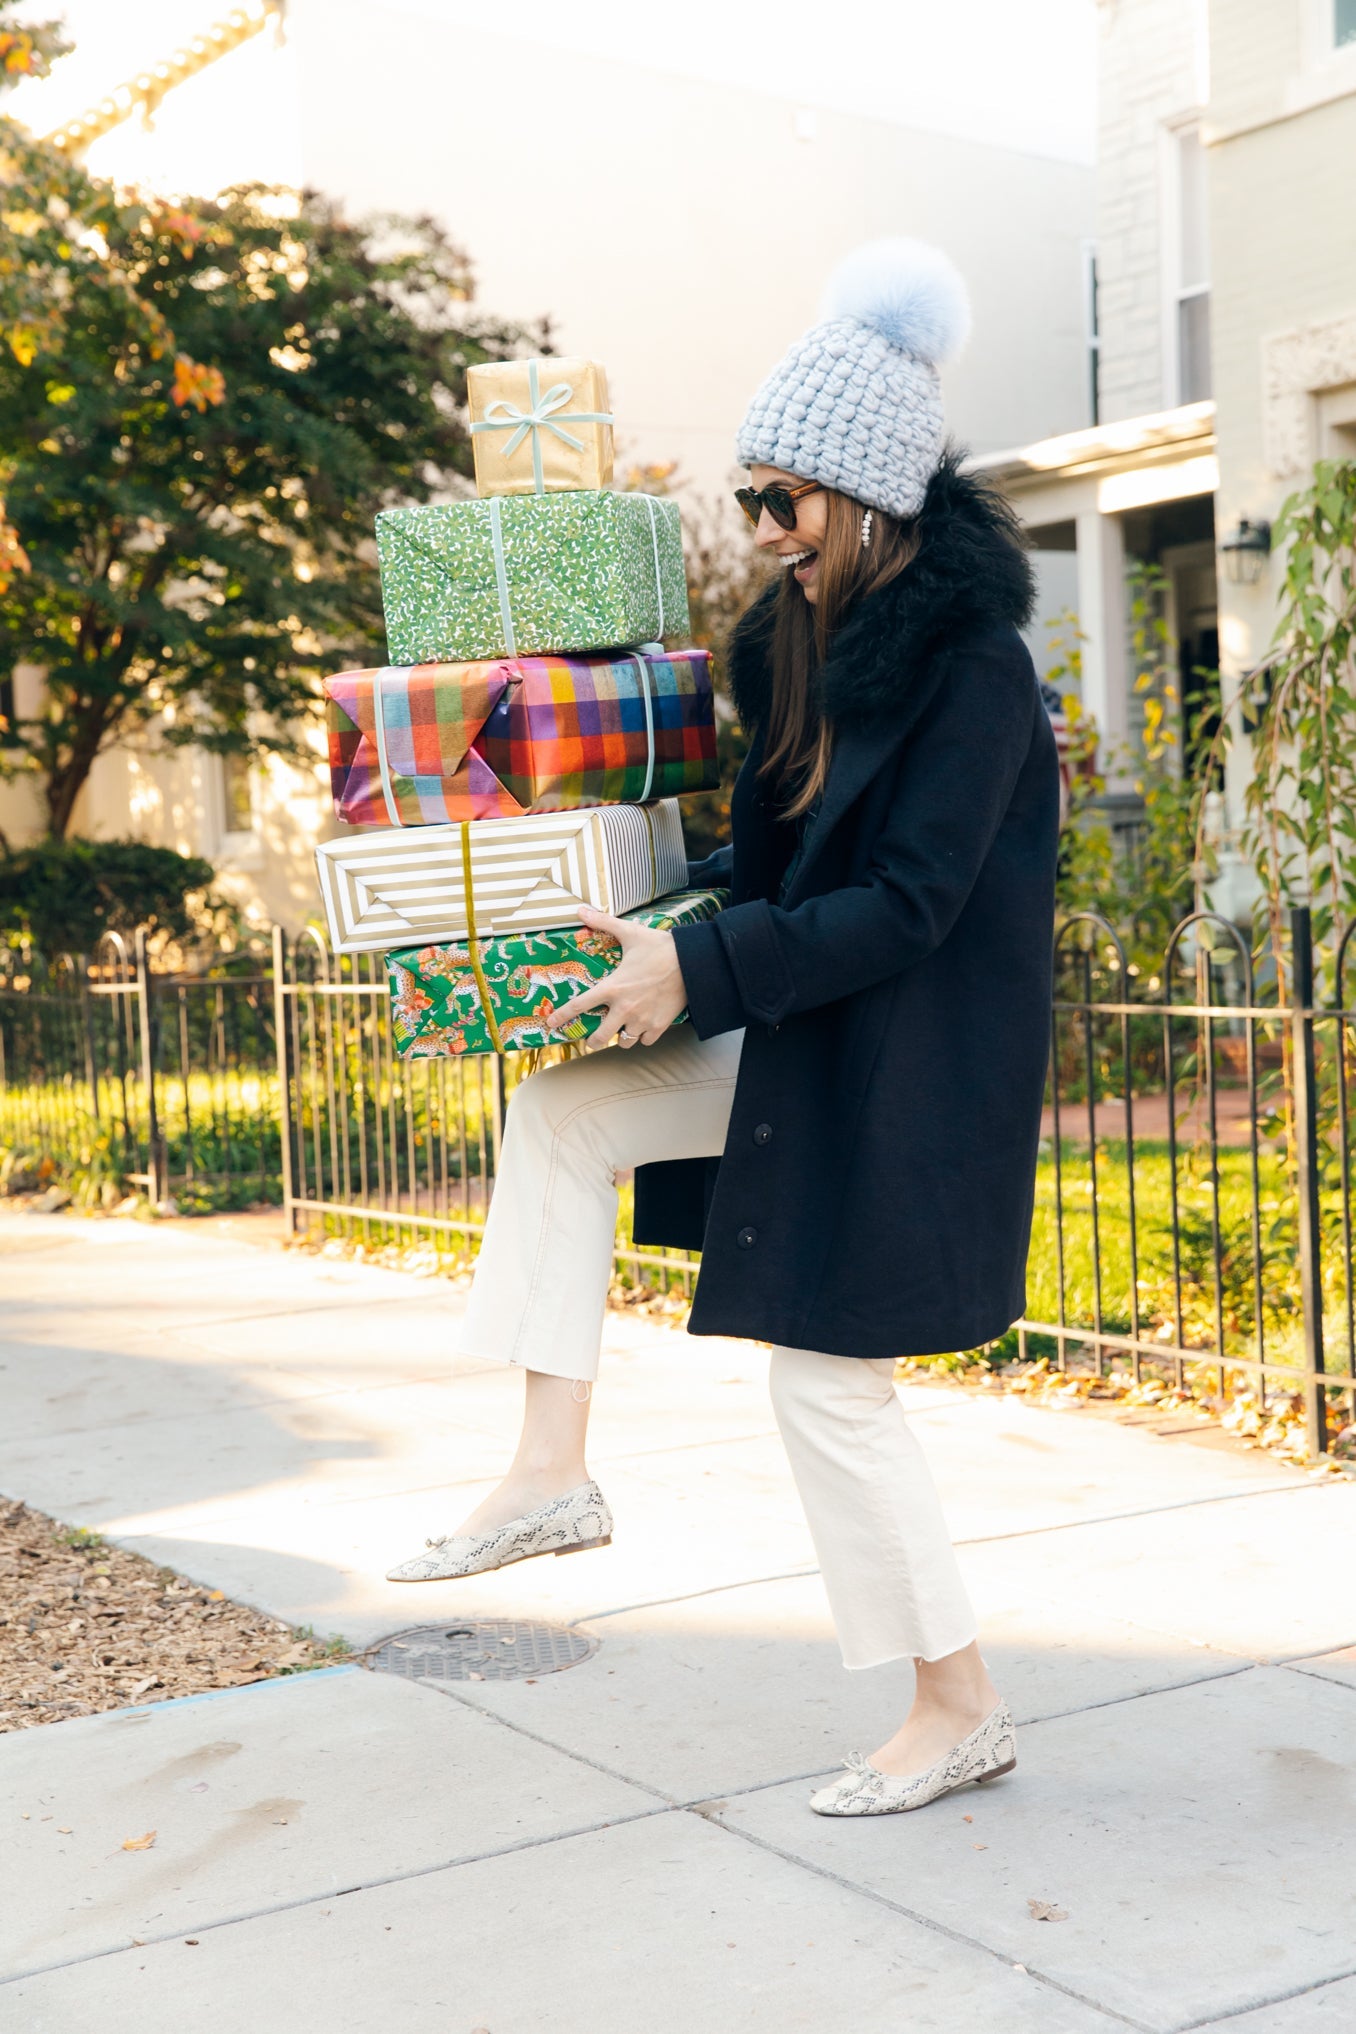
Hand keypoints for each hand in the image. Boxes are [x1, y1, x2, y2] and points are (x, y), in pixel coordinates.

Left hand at [551, 905, 687, 1048]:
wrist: (693, 962)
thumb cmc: (660, 947)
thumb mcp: (630, 932)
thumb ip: (603, 922)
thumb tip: (581, 909)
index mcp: (612, 987)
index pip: (579, 1005)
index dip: (562, 1016)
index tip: (551, 1024)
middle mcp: (624, 1008)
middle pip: (600, 1037)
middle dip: (593, 1040)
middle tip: (593, 1037)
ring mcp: (643, 1020)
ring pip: (624, 1042)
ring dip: (621, 1037)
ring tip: (622, 1029)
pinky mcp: (660, 1026)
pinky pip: (645, 1041)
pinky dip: (643, 1037)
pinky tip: (644, 1027)